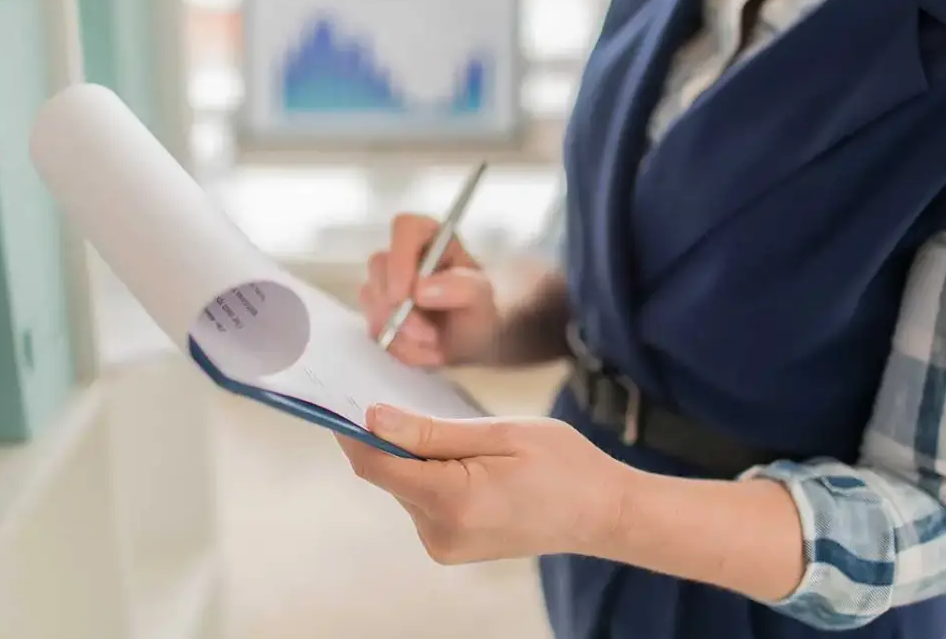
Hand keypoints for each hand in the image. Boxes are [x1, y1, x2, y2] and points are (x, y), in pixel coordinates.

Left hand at [337, 404, 632, 563]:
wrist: (604, 514)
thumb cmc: (564, 466)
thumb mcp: (501, 433)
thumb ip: (431, 431)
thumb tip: (373, 418)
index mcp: (452, 501)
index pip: (376, 463)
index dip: (352, 430)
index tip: (341, 397)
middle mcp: (440, 533)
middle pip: (388, 475)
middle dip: (389, 438)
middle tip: (408, 400)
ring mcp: (445, 546)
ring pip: (404, 487)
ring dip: (414, 457)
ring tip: (460, 436)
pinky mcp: (450, 547)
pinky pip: (422, 501)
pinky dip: (429, 475)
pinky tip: (463, 459)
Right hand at [360, 213, 500, 366]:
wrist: (480, 345)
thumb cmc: (484, 312)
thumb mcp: (483, 299)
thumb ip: (460, 288)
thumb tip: (419, 290)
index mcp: (433, 239)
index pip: (405, 228)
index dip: (399, 259)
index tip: (403, 295)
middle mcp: (406, 256)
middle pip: (379, 267)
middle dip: (398, 308)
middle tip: (428, 334)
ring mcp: (388, 284)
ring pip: (371, 301)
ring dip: (401, 333)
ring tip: (435, 345)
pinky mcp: (381, 312)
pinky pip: (375, 329)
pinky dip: (400, 348)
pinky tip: (425, 352)